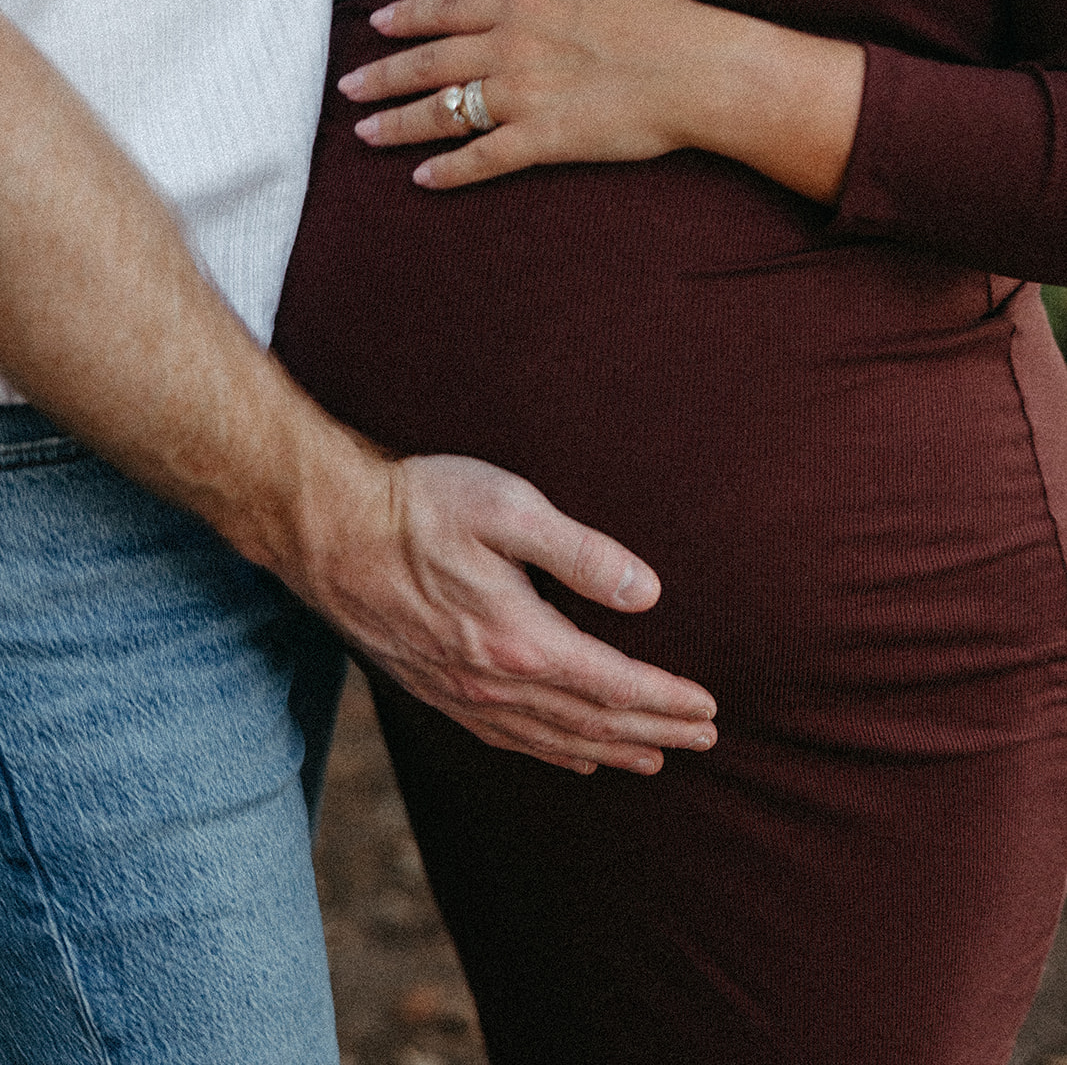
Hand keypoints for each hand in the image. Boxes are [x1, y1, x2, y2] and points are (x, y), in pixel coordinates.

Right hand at [262, 426, 716, 775]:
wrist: (325, 528)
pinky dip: (551, 753)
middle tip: (704, 736)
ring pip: (551, 739)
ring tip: (653, 756)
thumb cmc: (419, 505)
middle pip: (591, 721)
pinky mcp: (432, 688)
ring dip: (609, 749)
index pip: (614, 684)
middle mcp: (492, 681)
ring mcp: (459, 692)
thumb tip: (647, 593)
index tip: (709, 706)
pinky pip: (506, 739)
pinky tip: (570, 755)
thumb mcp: (508, 508)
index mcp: (520, 638)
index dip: (666, 699)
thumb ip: (581, 554)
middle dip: (655, 730)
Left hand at [341, 0, 720, 188]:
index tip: (376, 23)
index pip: (448, 9)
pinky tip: (422, 179)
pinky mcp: (543, 140)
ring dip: (399, 123)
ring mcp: (523, 97)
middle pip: (430, 61)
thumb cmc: (660, 15)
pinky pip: (484, 158)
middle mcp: (512, 50)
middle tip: (346, 86)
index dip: (407, 16)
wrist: (696, 69)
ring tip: (364, 133)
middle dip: (382, 74)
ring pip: (444, 111)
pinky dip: (450, 170)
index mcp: (525, 6)